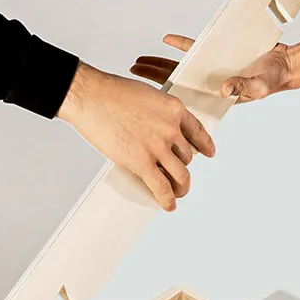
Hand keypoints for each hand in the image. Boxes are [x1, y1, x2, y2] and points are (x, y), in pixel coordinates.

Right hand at [57, 61, 214, 210]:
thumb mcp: (146, 96)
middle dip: (183, 166)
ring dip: (181, 187)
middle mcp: (171, 128)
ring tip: (177, 193)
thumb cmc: (111, 93)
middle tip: (176, 174)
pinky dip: (168, 200)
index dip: (204, 145)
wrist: (91, 97)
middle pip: (188, 156)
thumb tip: (154, 132)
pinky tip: (168, 205)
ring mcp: (158, 147)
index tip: (208, 153)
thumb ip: (157, 114)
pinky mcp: (142, 162)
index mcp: (174, 109)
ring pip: (182, 175)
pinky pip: (162, 188)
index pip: (197, 131)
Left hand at [131, 35, 296, 105]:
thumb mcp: (258, 85)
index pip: (182, 98)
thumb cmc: (273, 78)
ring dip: (158, 64)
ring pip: (178, 68)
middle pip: (172, 82)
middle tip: (130, 72)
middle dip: (152, 77)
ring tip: (138, 63)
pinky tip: (165, 39)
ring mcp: (210, 70)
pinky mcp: (216, 54)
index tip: (143, 96)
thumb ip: (242, 87)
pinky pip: (193, 49)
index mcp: (213, 97)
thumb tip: (223, 89)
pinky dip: (180, 44)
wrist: (284, 63)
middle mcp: (207, 85)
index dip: (163, 98)